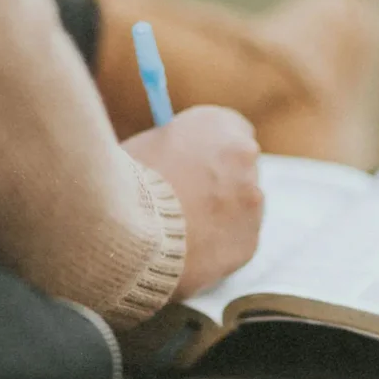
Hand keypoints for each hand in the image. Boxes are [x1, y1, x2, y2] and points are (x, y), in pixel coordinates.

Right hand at [122, 105, 263, 299]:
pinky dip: (216, 249)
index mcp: (219, 124)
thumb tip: (176, 158)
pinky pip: (234, 244)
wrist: (127, 232)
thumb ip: (173, 147)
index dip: (211, 149)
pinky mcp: (248, 243)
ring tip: (179, 233)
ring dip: (219, 217)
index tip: (196, 162)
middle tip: (186, 201)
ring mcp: (252, 203)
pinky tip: (187, 254)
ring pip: (240, 209)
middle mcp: (245, 158)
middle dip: (218, 184)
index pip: (231, 129)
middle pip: (239, 170)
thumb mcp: (144, 146)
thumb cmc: (126, 183)